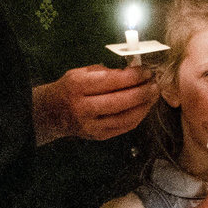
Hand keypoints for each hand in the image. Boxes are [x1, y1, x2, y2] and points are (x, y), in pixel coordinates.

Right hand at [35, 64, 156, 141]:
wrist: (52, 114)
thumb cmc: (70, 88)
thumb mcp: (81, 73)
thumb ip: (105, 72)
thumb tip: (132, 72)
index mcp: (78, 86)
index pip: (111, 81)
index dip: (133, 76)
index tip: (147, 71)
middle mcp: (83, 107)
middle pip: (120, 102)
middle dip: (142, 92)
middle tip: (155, 84)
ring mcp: (91, 125)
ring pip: (125, 118)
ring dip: (144, 106)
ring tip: (154, 95)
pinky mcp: (99, 136)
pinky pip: (124, 127)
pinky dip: (138, 116)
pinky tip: (145, 107)